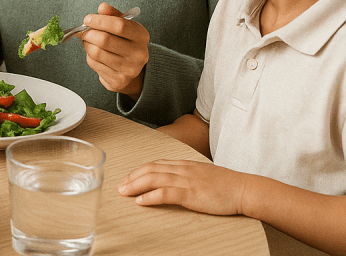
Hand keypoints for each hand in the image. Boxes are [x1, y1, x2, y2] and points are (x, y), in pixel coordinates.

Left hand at [79, 2, 149, 97]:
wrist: (131, 68)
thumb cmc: (124, 41)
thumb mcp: (124, 25)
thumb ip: (113, 15)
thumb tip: (102, 7)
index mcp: (142, 36)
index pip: (119, 26)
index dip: (99, 21)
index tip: (87, 19)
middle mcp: (139, 54)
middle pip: (104, 40)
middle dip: (88, 33)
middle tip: (83, 30)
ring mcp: (129, 69)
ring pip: (96, 53)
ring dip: (86, 44)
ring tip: (88, 40)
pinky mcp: (118, 81)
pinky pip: (94, 64)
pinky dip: (89, 56)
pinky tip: (94, 53)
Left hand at [118, 159, 246, 215]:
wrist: (244, 189)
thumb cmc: (226, 184)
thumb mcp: (202, 173)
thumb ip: (187, 174)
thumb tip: (174, 180)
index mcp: (185, 164)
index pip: (155, 164)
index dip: (139, 170)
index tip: (128, 178)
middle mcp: (182, 169)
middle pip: (150, 169)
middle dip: (132, 177)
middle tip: (120, 186)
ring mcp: (186, 180)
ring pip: (154, 179)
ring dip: (135, 186)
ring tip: (124, 193)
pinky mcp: (191, 193)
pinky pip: (166, 193)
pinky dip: (150, 196)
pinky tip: (141, 201)